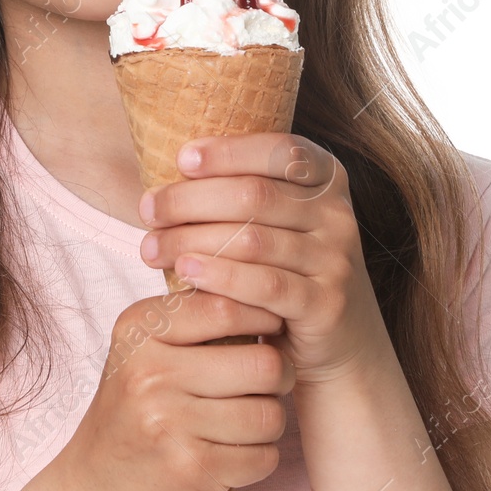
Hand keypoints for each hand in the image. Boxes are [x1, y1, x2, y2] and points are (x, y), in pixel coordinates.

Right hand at [56, 288, 294, 490]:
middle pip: (261, 363)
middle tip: (272, 380)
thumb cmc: (134, 408)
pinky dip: (260, 457)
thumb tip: (263, 293)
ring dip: (271, 420)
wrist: (97, 485)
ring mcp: (169, 424)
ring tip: (252, 418)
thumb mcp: (145, 348)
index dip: (263, 314)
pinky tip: (237, 452)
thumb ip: (194, 317)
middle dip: (280, 373)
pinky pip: (262, 457)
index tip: (272, 325)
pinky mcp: (191, 469)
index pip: (224, 307)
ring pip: (268, 414)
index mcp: (139, 330)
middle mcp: (150, 373)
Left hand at [137, 133, 388, 387]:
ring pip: (254, 240)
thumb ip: (243, 192)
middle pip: (255, 195)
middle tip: (148, 210)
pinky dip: (221, 276)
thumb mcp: (278, 222)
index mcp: (327, 179)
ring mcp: (336, 260)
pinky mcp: (327, 304)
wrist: (342, 340)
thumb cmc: (288, 269)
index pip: (279, 151)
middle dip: (192, 200)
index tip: (182, 159)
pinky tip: (187, 274)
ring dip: (193, 241)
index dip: (230, 152)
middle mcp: (337, 214)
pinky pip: (267, 285)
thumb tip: (170, 169)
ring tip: (151, 248)